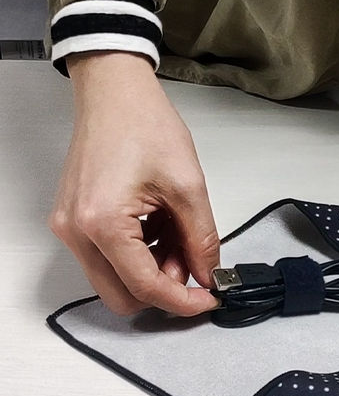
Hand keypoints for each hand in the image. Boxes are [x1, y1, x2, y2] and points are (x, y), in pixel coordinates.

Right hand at [49, 51, 220, 315]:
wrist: (115, 94)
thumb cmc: (146, 126)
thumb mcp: (189, 187)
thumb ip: (202, 239)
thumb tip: (208, 275)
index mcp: (103, 224)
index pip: (145, 287)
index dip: (183, 301)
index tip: (210, 299)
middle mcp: (77, 232)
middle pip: (122, 296)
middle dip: (164, 289)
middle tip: (195, 265)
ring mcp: (71, 227)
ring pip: (114, 279)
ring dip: (152, 271)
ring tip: (179, 235)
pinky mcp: (74, 220)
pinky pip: (107, 257)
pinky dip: (138, 255)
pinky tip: (161, 228)